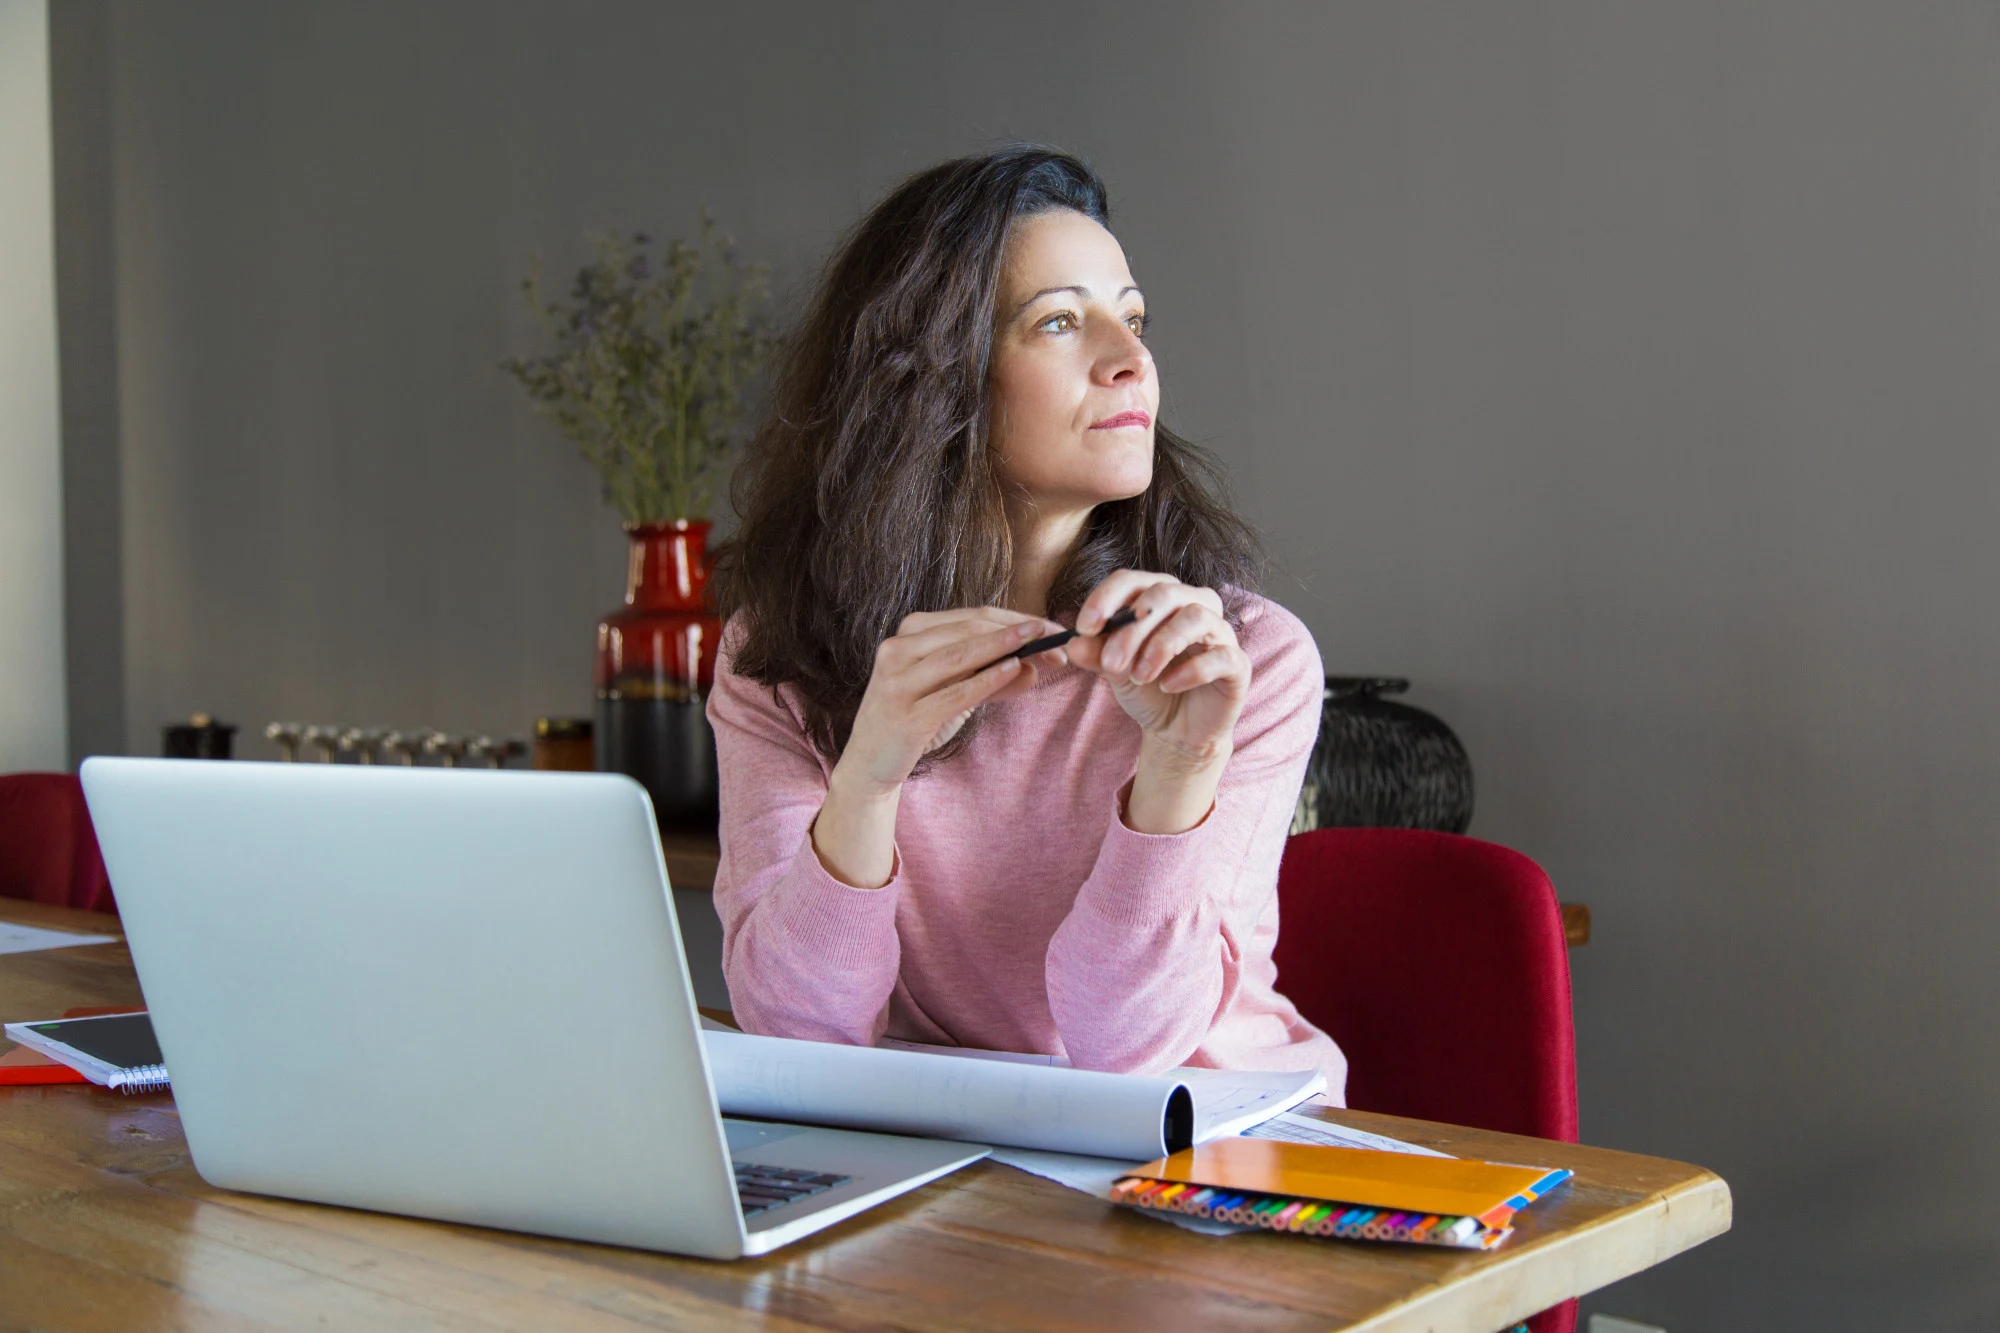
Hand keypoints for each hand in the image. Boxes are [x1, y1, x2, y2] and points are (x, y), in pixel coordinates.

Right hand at [834, 607, 1066, 796]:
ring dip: (1005, 647)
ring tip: (1041, 645)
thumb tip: (1035, 666)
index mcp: (911, 632)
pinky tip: (1013, 670)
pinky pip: (954, 691)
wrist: (870, 762)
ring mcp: (897, 679)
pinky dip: (986, 679)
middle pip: (969, 628)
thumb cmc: (916, 718)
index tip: (1053, 628)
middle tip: (1057, 639)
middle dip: (1018, 632)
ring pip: (960, 654)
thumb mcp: (954, 690)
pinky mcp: (905, 713)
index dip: (1016, 619)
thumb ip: (991, 677)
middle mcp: (899, 647)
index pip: (973, 616)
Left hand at [1062, 571, 1249, 769]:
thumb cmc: (1147, 688)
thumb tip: (1073, 643)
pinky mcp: (1237, 663)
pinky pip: (1220, 656)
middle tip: (1110, 663)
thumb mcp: (1114, 671)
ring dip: (1161, 646)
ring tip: (1140, 676)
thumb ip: (1095, 654)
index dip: (1106, 599)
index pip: (1132, 580)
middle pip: (1163, 594)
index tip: (1084, 628)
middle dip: (1131, 629)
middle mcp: (1194, 604)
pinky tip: (1168, 685)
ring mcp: (1220, 632)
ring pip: (1195, 617)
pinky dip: (1191, 671)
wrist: (1176, 729)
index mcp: (1160, 597)